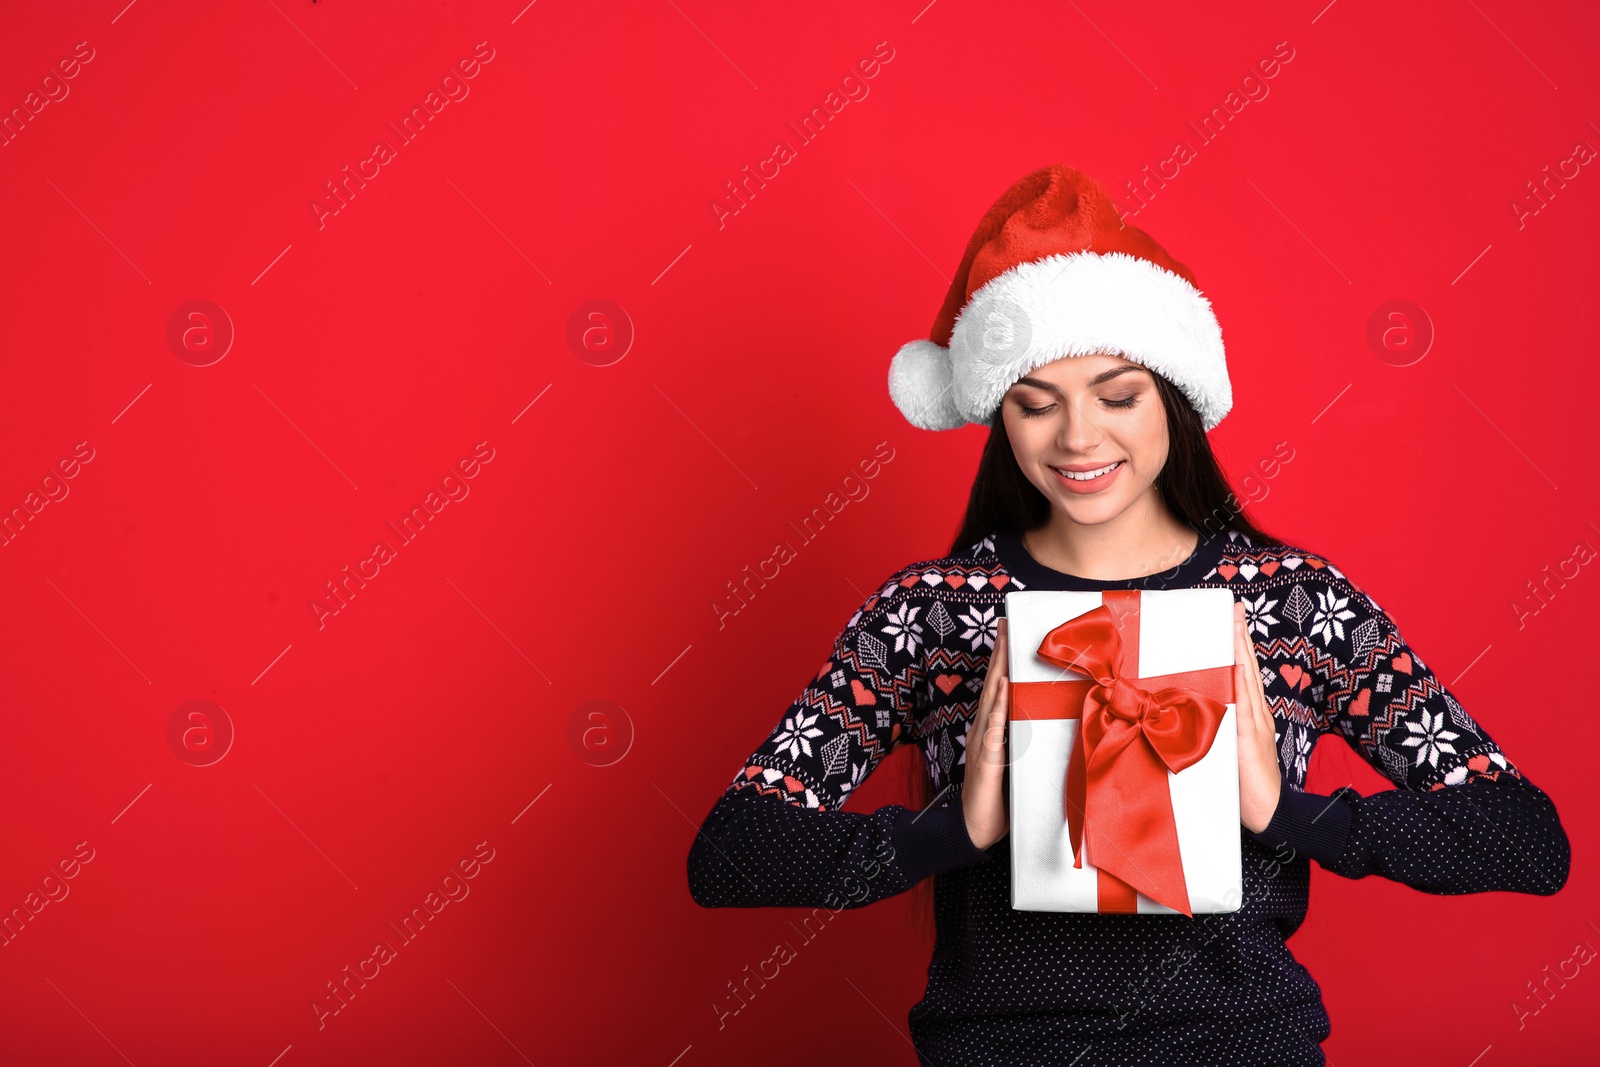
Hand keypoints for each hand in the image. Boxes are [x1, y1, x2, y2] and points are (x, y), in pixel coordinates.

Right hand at [962, 617, 1010, 849]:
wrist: (973, 831)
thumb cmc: (996, 801)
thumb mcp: (1016, 766)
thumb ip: (1023, 744)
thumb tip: (1044, 724)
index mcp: (990, 731)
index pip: (997, 689)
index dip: (1002, 661)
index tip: (1009, 634)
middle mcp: (983, 732)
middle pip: (992, 685)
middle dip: (999, 654)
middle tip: (1006, 623)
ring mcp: (982, 745)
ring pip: (991, 700)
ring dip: (998, 670)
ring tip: (1005, 643)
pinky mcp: (986, 761)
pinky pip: (993, 728)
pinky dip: (998, 705)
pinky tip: (1002, 686)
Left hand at [1234, 600, 1281, 833]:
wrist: (1269, 814)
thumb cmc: (1244, 785)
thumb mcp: (1226, 749)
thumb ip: (1216, 729)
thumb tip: (1194, 711)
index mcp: (1251, 715)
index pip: (1244, 673)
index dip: (1238, 646)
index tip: (1232, 619)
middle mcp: (1256, 714)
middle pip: (1248, 668)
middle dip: (1240, 637)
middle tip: (1234, 607)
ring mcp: (1255, 724)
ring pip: (1247, 679)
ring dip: (1240, 650)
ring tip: (1234, 623)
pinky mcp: (1249, 738)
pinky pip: (1244, 704)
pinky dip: (1241, 682)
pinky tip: (1238, 664)